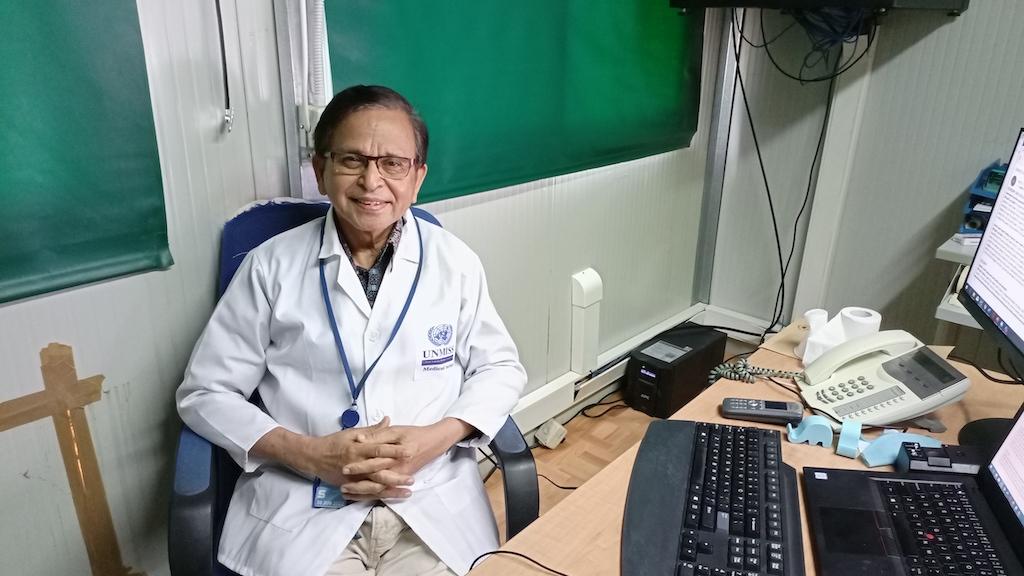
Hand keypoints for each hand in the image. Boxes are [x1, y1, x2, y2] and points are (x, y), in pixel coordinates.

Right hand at [307, 417, 415, 499]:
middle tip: (412, 478)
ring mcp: (353, 478)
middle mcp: (356, 464)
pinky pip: (366, 494)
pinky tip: (391, 497)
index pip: (379, 450)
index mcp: (358, 448)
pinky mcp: (350, 486)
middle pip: (379, 472)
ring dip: (391, 490)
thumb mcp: (352, 432)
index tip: (410, 452)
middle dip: (397, 476)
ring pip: (375, 486)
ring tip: (407, 492)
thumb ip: (372, 430)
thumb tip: (388, 420)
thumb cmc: (334, 442)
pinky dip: (379, 496)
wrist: (314, 456)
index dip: (395, 452)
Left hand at [342, 418, 474, 482]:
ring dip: (362, 492)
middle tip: (341, 486)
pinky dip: (371, 494)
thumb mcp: (396, 431)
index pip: (373, 461)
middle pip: (374, 479)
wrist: (433, 442)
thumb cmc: (413, 434)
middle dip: (357, 484)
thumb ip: (378, 434)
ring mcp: (399, 476)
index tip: (343, 467)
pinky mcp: (400, 480)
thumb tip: (360, 439)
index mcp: (395, 454)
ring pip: (378, 488)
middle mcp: (397, 468)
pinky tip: (359, 496)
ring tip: (346, 493)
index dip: (358, 465)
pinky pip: (384, 490)